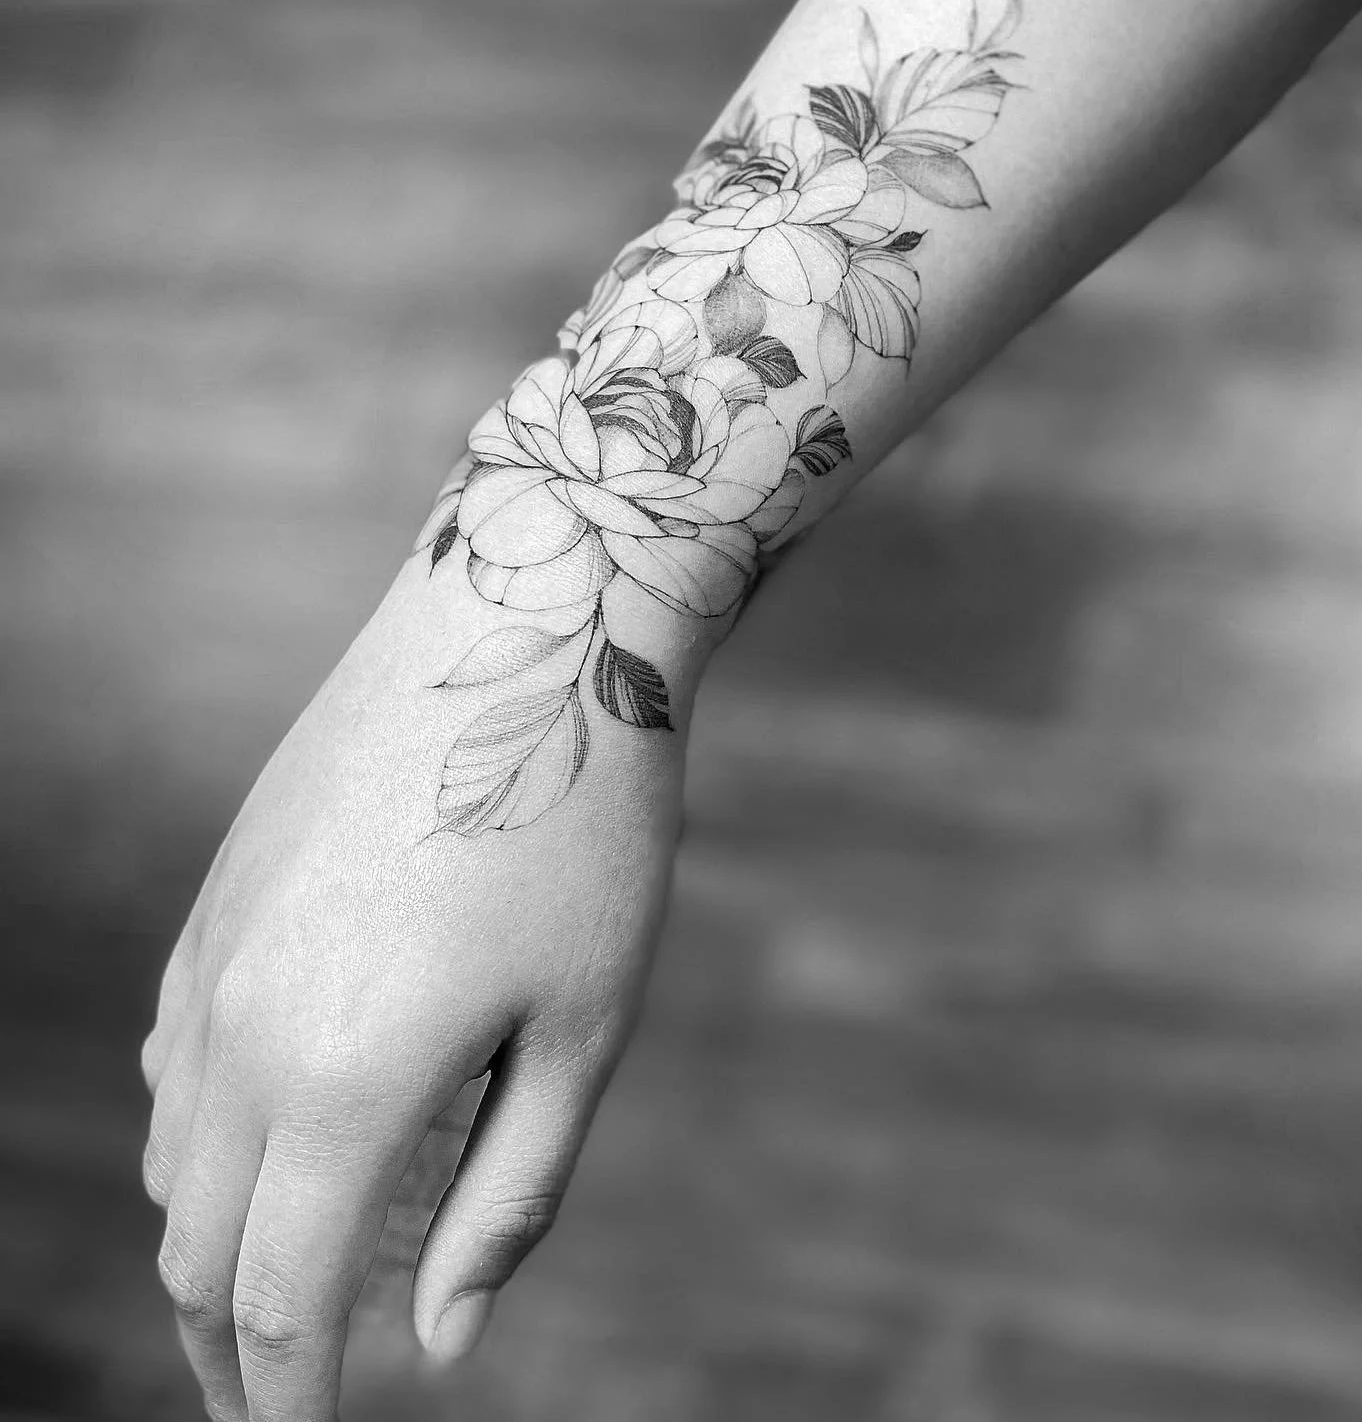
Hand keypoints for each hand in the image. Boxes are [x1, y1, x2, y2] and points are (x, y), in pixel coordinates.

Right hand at [140, 559, 688, 1421]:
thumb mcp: (584, 1026)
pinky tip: (264, 1135)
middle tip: (289, 1396)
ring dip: (214, 1241)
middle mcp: (244, 1029)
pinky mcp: (222, 892)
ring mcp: (216, 952)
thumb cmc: (586, 826)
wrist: (524, 622)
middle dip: (231, 1350)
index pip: (276, 1305)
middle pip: (196, 1249)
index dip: (287, 1406)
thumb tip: (439, 1345)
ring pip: (171, 1155)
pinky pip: (171, 1055)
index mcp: (344, 1082)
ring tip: (284, 1280)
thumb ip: (506, 1194)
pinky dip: (204, 1135)